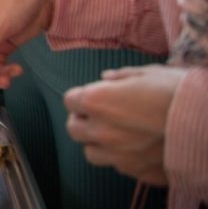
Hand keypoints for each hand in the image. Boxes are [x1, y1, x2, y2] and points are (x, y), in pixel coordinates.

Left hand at [65, 65, 188, 185]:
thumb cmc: (178, 92)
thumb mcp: (147, 73)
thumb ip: (120, 77)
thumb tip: (105, 79)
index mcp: (98, 102)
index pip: (69, 100)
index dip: (82, 97)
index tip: (95, 96)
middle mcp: (102, 131)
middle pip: (74, 130)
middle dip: (83, 121)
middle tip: (100, 116)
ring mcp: (119, 156)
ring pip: (92, 153)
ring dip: (99, 143)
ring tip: (117, 135)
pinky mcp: (138, 173)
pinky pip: (121, 167)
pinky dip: (125, 158)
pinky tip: (140, 148)